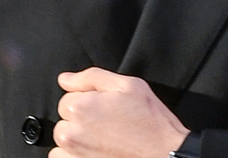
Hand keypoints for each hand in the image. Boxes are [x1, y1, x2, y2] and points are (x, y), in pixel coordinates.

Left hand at [50, 68, 188, 157]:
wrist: (162, 153)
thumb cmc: (150, 121)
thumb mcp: (129, 86)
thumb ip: (92, 77)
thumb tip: (66, 79)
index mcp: (80, 107)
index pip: (68, 98)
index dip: (90, 100)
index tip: (108, 108)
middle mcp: (70, 133)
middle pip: (64, 120)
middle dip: (82, 119)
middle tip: (110, 123)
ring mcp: (72, 154)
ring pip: (64, 140)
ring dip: (78, 139)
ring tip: (105, 139)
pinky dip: (76, 155)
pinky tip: (98, 151)